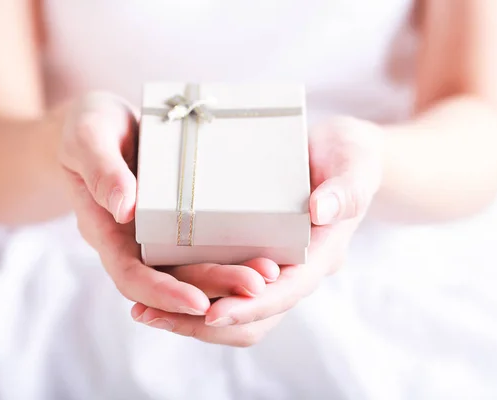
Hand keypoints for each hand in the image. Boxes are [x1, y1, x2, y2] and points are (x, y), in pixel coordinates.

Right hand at [58, 92, 278, 315]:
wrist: (104, 121)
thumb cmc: (89, 126)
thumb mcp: (88, 137)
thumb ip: (101, 170)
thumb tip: (125, 209)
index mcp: (106, 232)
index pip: (132, 278)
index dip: (163, 294)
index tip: (199, 303)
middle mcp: (134, 241)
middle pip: (173, 279)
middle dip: (214, 287)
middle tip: (257, 284)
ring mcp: (158, 232)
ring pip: (193, 266)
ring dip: (229, 275)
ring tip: (269, 272)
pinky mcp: (179, 218)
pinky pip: (204, 242)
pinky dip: (232, 250)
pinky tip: (262, 248)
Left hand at [131, 117, 383, 346]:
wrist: (339, 154)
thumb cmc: (348, 156)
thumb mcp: (354, 163)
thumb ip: (344, 188)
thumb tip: (321, 212)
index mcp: (320, 255)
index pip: (286, 293)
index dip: (250, 306)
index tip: (212, 314)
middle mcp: (294, 270)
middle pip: (254, 316)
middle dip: (204, 323)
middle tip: (153, 316)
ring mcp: (272, 266)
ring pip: (233, 309)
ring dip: (189, 316)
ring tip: (143, 311)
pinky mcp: (252, 255)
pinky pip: (222, 286)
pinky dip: (190, 293)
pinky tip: (155, 287)